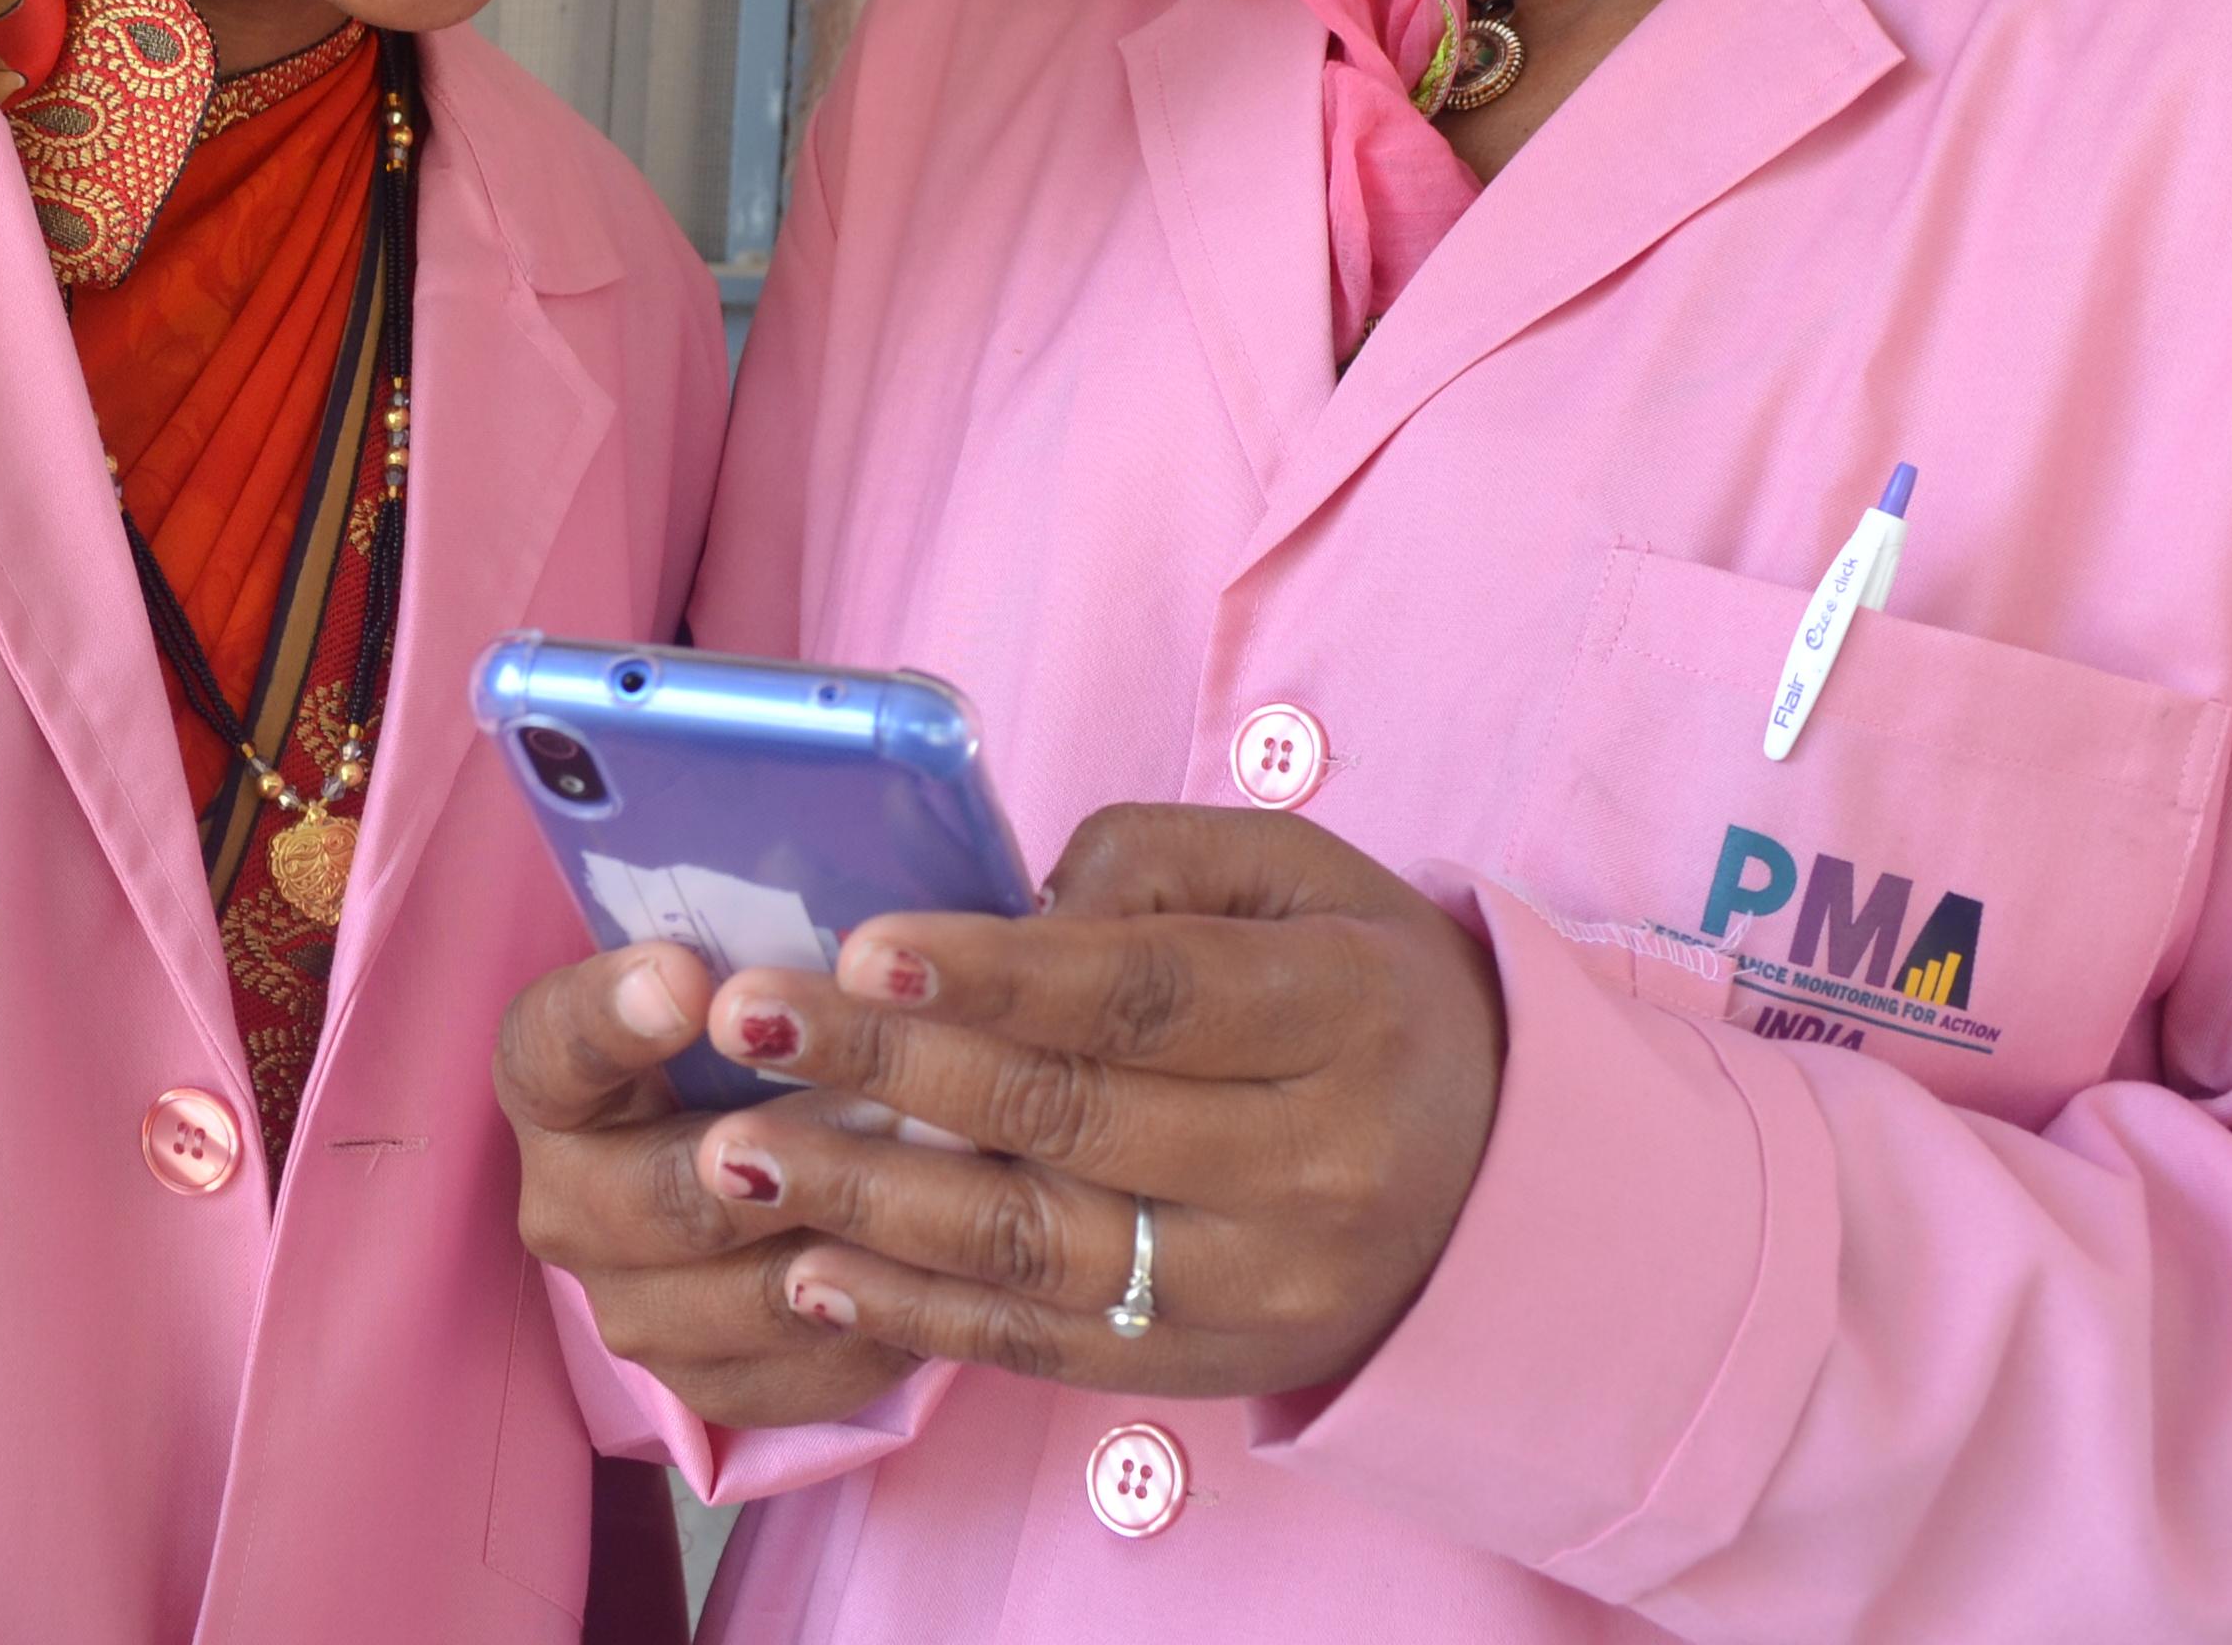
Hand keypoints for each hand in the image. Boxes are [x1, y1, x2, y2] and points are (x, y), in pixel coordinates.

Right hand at [494, 939, 921, 1428]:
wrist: (774, 1165)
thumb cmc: (768, 1040)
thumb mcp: (754, 979)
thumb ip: (771, 960)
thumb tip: (859, 947)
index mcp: (552, 1080)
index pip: (550, 1045)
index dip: (612, 1014)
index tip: (687, 975)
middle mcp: (566, 1202)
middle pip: (651, 1195)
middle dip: (775, 1156)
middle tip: (886, 1109)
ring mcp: (629, 1305)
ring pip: (731, 1297)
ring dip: (844, 1243)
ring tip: (945, 1186)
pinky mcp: (706, 1383)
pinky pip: (798, 1370)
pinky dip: (877, 1321)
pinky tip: (943, 1268)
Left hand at [681, 804, 1504, 1402]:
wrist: (1492, 1178)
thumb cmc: (1357, 989)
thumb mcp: (1296, 879)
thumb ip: (1150, 864)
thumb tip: (1001, 908)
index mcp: (1346, 1012)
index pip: (1145, 995)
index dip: (996, 973)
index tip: (863, 947)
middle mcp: (1316, 1164)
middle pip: (1070, 1117)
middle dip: (889, 1068)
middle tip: (753, 1018)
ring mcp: (1262, 1284)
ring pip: (1037, 1248)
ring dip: (871, 1202)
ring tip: (739, 1150)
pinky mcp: (1208, 1366)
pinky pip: (1040, 1347)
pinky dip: (915, 1314)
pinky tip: (810, 1265)